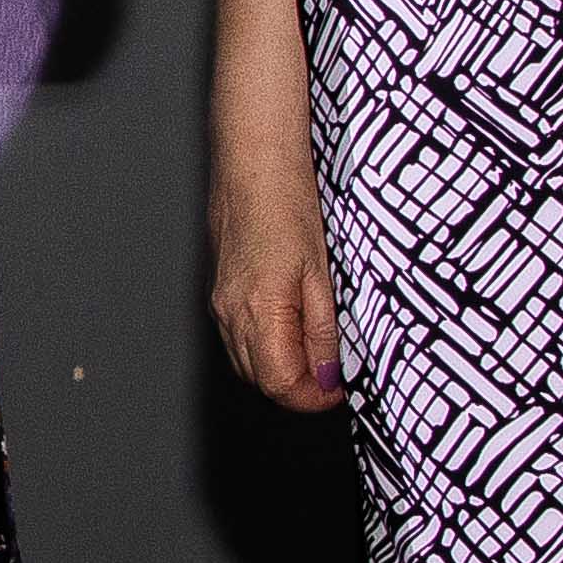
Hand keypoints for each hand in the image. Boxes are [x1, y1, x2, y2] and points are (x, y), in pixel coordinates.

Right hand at [206, 95, 346, 411]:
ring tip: (319, 348)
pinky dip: (268, 348)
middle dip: (299, 387)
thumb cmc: (288, 206)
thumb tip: (329, 375)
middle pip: (261, 382)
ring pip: (249, 364)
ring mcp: (221, 305)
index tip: (341, 388)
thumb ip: (324, 331)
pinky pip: (241, 340)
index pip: (280, 385)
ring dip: (283, 369)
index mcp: (258, 311)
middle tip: (336, 372)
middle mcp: (231, 315)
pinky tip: (293, 327)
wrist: (254, 165)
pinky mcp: (221, 294)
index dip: (314, 397)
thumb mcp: (323, 274)